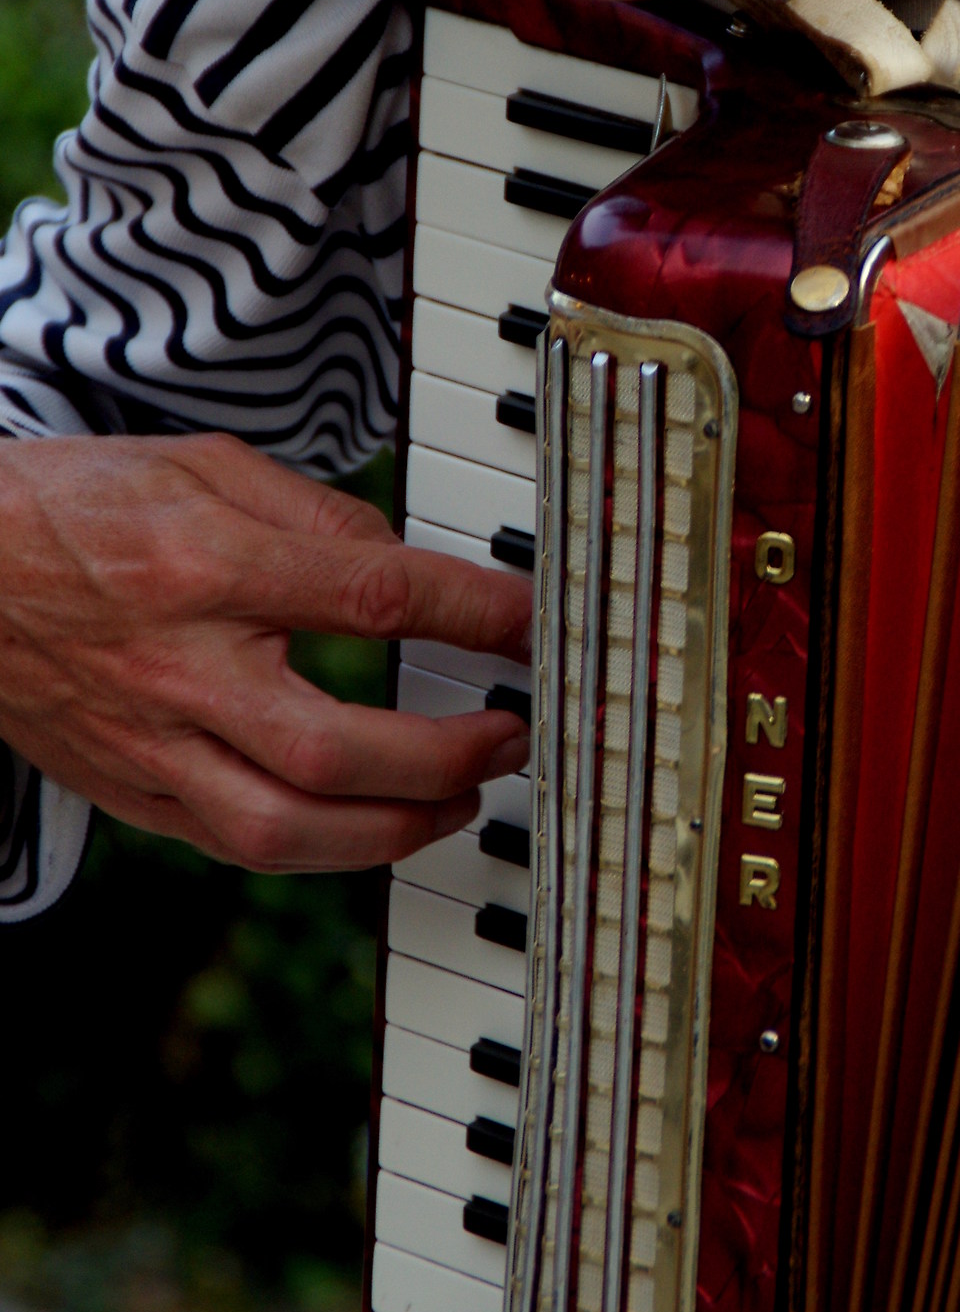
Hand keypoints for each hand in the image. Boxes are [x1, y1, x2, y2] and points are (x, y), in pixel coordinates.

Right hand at [0, 432, 534, 871]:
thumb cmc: (77, 507)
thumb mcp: (205, 464)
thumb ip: (318, 513)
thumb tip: (410, 564)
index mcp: (206, 564)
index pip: (373, 597)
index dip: (474, 614)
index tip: (531, 625)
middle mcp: (177, 665)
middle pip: (335, 745)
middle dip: (446, 757)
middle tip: (509, 737)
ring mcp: (145, 742)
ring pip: (284, 829)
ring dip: (393, 830)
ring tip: (459, 802)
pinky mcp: (124, 790)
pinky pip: (232, 845)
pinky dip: (316, 847)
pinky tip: (367, 824)